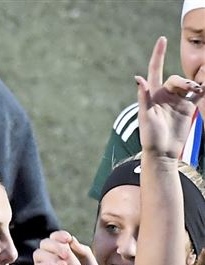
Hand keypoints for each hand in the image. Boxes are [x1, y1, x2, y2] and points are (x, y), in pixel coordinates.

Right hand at [33, 231, 102, 264]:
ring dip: (52, 255)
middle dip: (56, 245)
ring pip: (38, 254)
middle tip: (68, 255)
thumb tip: (71, 240)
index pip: (54, 241)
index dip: (59, 235)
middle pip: (44, 244)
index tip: (69, 239)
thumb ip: (84, 253)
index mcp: (66, 261)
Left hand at [136, 36, 200, 157]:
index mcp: (153, 94)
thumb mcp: (145, 116)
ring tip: (199, 90)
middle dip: (184, 81)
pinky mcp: (188, 108)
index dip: (158, 54)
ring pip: (189, 84)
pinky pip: (198, 93)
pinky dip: (204, 88)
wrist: (163, 152)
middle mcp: (165, 95)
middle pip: (177, 78)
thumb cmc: (150, 136)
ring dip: (194, 84)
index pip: (156, 69)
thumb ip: (144, 96)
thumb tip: (138, 77)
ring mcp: (178, 100)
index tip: (162, 39)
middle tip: (191, 88)